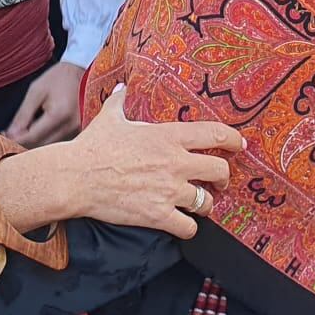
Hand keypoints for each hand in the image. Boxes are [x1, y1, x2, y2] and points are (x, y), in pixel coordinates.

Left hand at [7, 61, 85, 145]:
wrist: (82, 70)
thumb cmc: (58, 78)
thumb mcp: (36, 90)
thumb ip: (23, 114)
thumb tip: (11, 135)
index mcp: (60, 115)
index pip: (32, 138)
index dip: (15, 140)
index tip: (2, 137)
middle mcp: (71, 126)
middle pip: (41, 147)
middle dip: (23, 143)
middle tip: (9, 136)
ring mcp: (78, 131)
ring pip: (49, 146)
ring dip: (34, 142)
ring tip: (22, 131)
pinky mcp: (79, 131)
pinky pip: (58, 142)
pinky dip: (46, 139)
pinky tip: (38, 130)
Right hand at [32, 84, 241, 238]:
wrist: (76, 177)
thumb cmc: (93, 146)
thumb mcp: (110, 117)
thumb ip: (121, 101)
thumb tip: (121, 86)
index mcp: (168, 136)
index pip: (215, 134)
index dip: (232, 140)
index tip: (239, 145)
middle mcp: (175, 163)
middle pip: (220, 171)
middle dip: (223, 178)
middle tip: (219, 182)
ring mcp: (169, 191)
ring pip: (206, 202)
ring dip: (205, 205)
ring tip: (200, 205)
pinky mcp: (158, 215)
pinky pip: (188, 228)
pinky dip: (188, 228)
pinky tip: (182, 224)